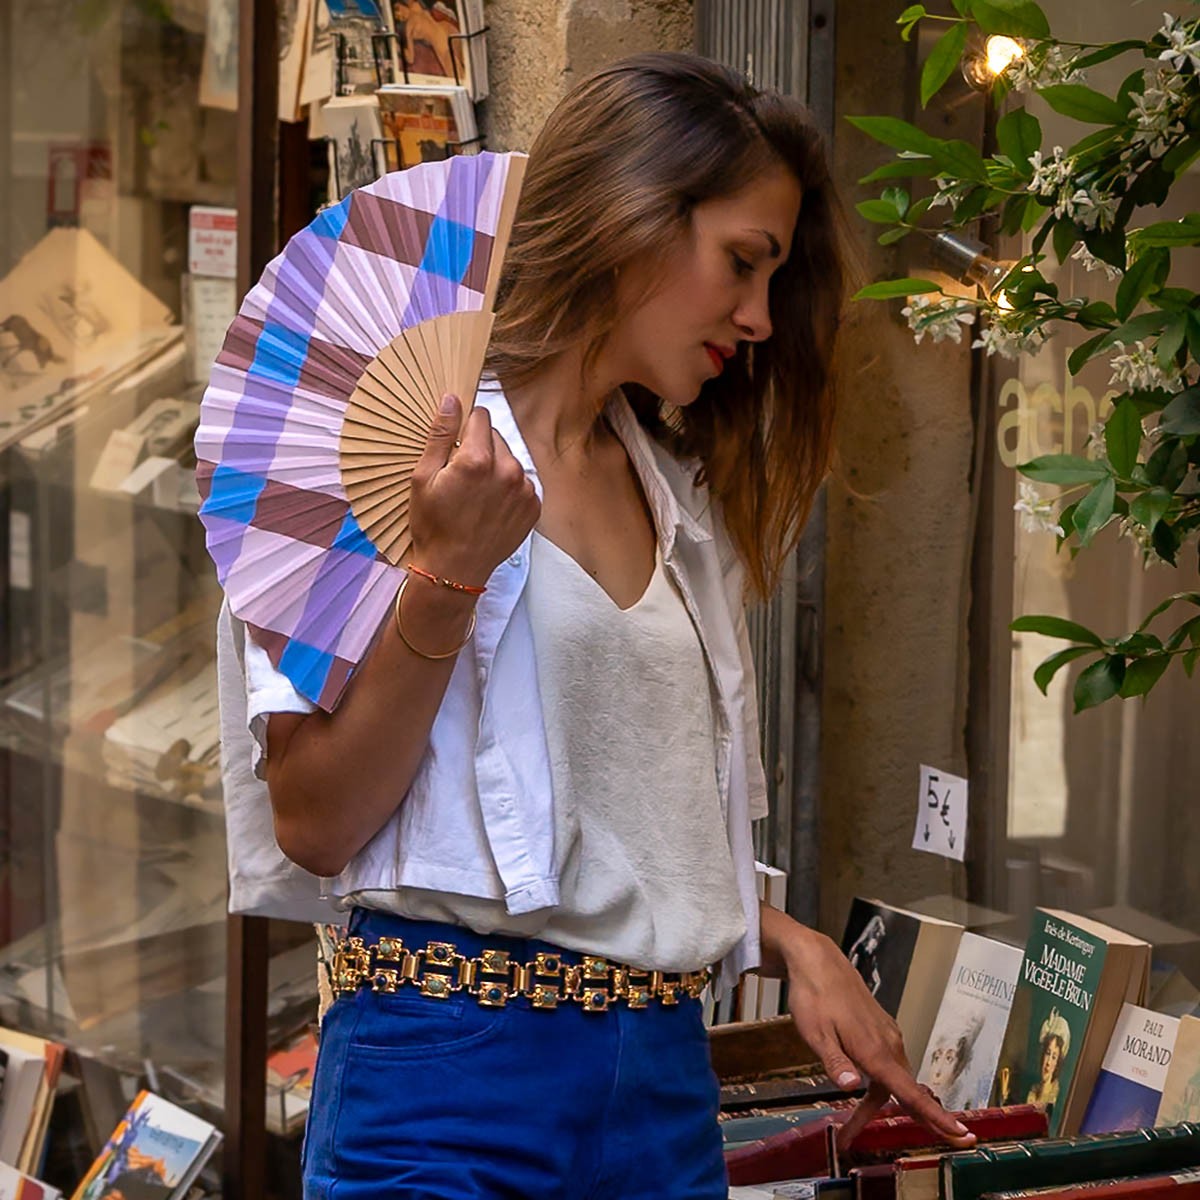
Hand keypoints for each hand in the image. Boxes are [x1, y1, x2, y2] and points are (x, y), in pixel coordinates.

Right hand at [408, 395, 539, 586]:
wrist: (455, 570)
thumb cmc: (433, 525)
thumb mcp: (423, 477)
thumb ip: (440, 435)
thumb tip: (452, 400)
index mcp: (477, 460)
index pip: (480, 417)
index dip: (465, 427)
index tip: (455, 444)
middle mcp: (508, 470)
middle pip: (496, 438)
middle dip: (480, 448)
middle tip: (462, 476)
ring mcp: (524, 490)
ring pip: (510, 460)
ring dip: (496, 468)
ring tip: (477, 494)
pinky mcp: (534, 506)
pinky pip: (521, 483)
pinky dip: (508, 489)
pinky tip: (491, 506)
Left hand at [758, 905, 976, 1155]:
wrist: (818, 961)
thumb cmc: (815, 997)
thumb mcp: (815, 1033)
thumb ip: (834, 1061)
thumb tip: (851, 1088)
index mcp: (875, 1050)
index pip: (911, 1091)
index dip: (936, 1116)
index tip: (961, 1134)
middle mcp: (888, 1044)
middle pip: (905, 1091)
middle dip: (911, 1120)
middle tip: (919, 1142)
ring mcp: (886, 1035)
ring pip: (894, 1079)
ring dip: (880, 1105)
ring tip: (852, 1126)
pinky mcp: (880, 1029)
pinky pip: (888, 1065)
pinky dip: (881, 1085)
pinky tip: (863, 1092)